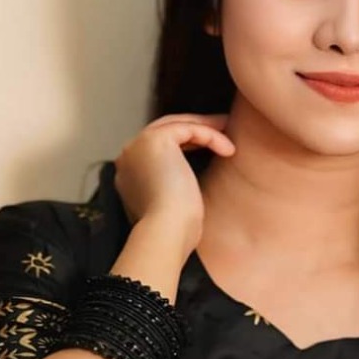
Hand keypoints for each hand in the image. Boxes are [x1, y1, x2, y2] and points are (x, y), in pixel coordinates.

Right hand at [113, 112, 234, 251]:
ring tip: (229, 132)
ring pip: (177, 125)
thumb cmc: (174, 231)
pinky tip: (229, 150)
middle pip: (166, 131)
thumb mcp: (172, 205)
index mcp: (130, 173)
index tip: (211, 147)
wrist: (166, 233)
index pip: (159, 149)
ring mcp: (139, 145)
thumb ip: (173, 188)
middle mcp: (129, 155)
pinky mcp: (155, 139)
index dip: (187, 144)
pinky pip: (189, 129)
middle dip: (196, 128)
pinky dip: (211, 136)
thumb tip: (187, 184)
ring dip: (206, 127)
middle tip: (222, 129)